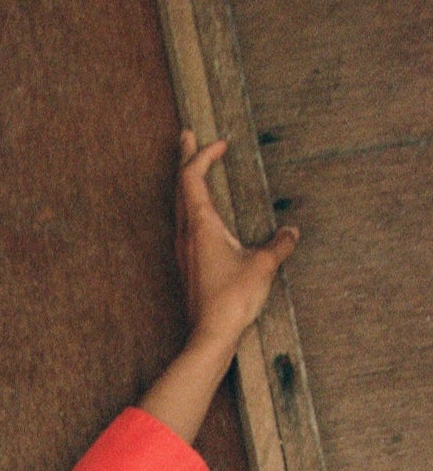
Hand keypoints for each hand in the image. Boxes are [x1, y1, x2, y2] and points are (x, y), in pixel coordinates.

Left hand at [176, 128, 297, 353]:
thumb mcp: (263, 266)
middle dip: (185, 157)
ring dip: (185, 182)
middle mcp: (185, 234)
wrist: (209, 336)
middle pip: (180, 186)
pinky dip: (188, 206)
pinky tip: (197, 214)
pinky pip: (183, 225)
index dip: (204, 155)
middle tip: (187, 135)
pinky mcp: (186, 266)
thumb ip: (280, 244)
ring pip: (178, 206)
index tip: (221, 143)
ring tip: (191, 167)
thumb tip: (292, 233)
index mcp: (200, 225)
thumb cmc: (232, 300)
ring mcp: (182, 251)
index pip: (193, 176)